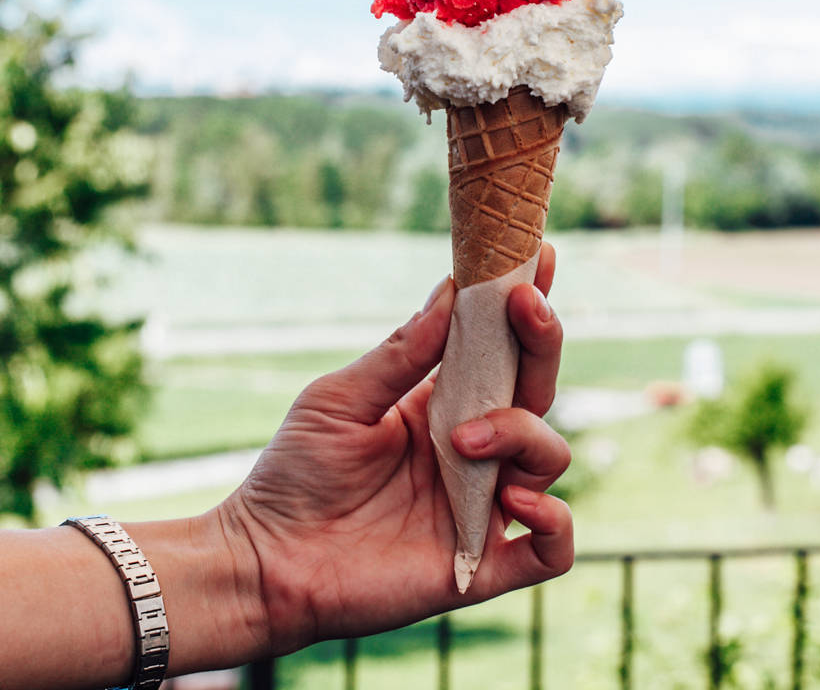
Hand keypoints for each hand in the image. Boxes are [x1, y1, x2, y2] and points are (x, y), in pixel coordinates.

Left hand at [219, 244, 572, 655]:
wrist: (265, 561)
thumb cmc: (295, 474)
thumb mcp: (340, 398)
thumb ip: (402, 353)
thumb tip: (452, 289)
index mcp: (442, 405)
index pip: (501, 350)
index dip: (527, 306)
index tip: (537, 254)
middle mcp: (473, 451)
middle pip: (538, 391)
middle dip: (541, 343)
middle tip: (524, 304)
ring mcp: (481, 507)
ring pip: (549, 458)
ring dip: (522, 434)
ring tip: (464, 439)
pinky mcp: (480, 565)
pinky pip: (553, 549)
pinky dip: (554, 522)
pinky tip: (514, 501)